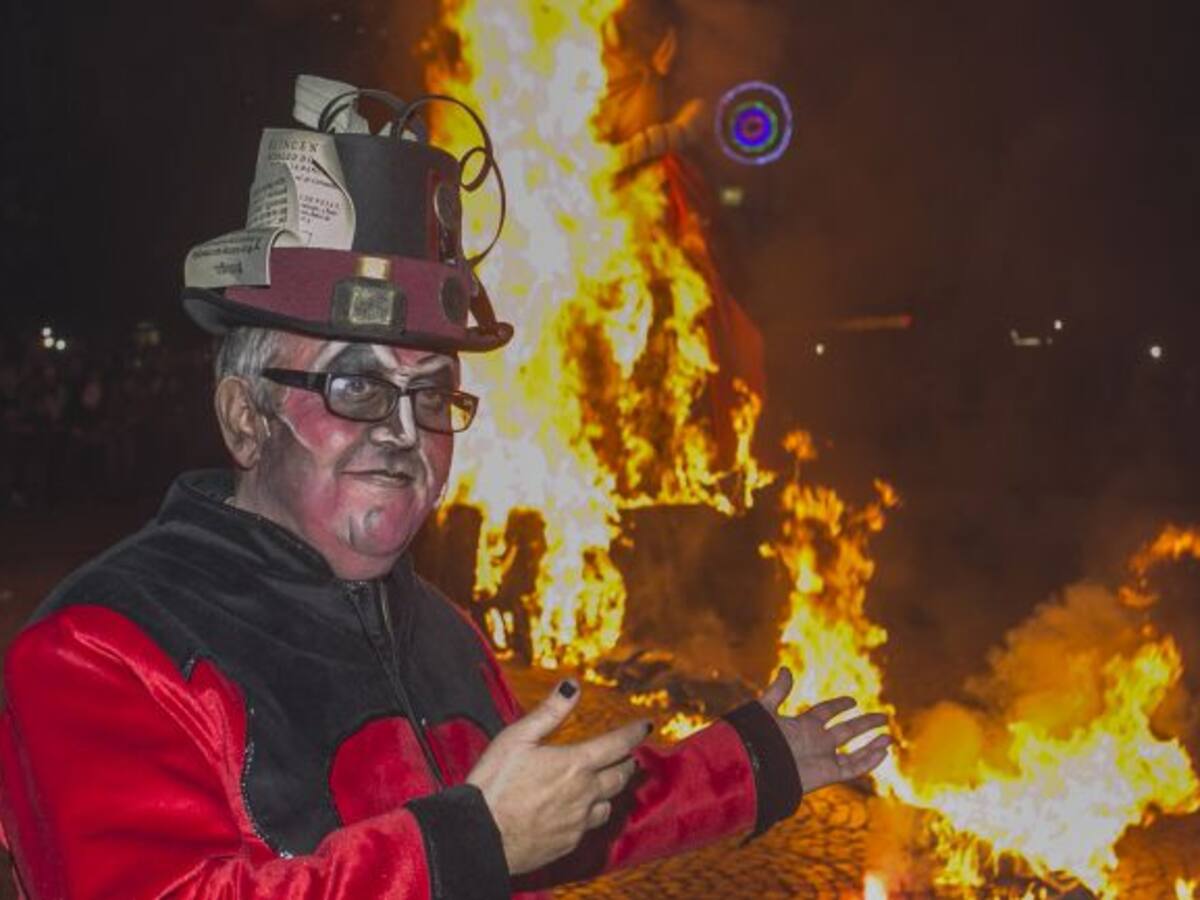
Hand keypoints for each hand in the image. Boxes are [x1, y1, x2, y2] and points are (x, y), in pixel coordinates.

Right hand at [467, 680, 649, 874]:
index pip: (617, 744)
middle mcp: (585, 793)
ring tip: (607, 784)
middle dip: (626, 763)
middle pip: (619, 777)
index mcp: (575, 764)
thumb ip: (550, 712)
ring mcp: (579, 822)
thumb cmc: (495, 783)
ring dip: (611, 791)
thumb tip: (573, 685)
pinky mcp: (569, 844)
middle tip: (628, 756)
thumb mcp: (518, 737)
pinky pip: (590, 826)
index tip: (646, 726)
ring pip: (609, 805)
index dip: (634, 733)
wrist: (481, 837)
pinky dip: (591, 814)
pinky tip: (581, 812)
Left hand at [759, 667, 891, 793]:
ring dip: (872, 745)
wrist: (756, 769)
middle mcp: (816, 742)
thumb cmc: (757, 740)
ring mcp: (823, 759)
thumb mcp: (766, 710)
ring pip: (854, 752)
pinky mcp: (828, 774)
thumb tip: (785, 669)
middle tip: (884, 716)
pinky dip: (869, 760)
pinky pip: (854, 768)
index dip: (839, 705)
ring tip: (890, 737)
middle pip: (847, 730)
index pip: (826, 713)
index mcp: (802, 726)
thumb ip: (778, 691)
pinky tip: (883, 751)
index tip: (852, 701)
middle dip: (865, 724)